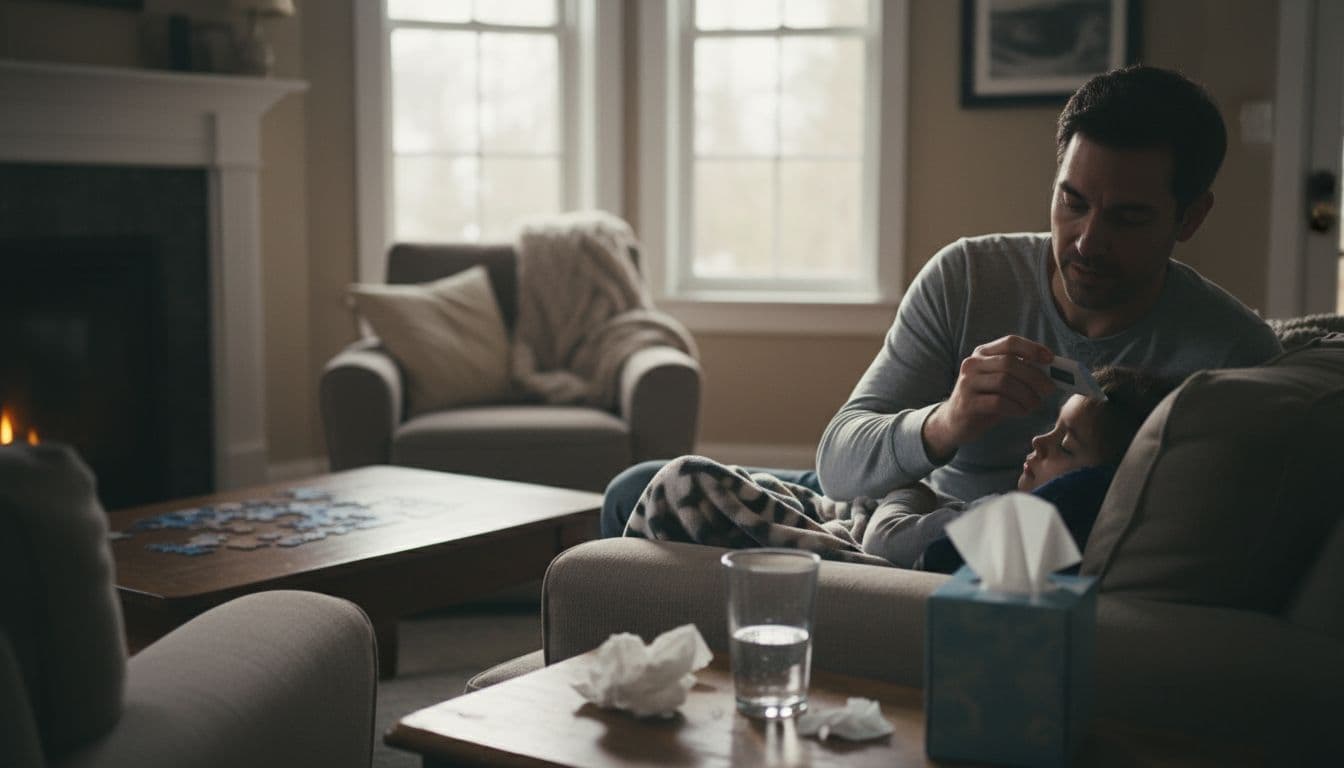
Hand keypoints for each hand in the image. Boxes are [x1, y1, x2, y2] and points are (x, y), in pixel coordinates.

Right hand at [921, 335, 1055, 462]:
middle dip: (1035, 376)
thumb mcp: (999, 381)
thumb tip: (1052, 372)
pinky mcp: (967, 403)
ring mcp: (967, 383)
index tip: (1050, 359)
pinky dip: (1016, 408)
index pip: (1010, 342)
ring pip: (1005, 382)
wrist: (954, 422)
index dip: (1032, 348)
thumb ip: (1019, 373)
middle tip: (1049, 389)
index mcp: (982, 353)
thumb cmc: (985, 399)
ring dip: (1027, 395)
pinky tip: (1022, 412)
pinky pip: (998, 402)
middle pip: (1010, 363)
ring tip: (1035, 404)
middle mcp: (972, 364)